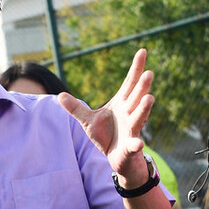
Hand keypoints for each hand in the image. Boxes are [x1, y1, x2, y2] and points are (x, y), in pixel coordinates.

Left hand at [57, 48, 154, 183]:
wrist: (115, 158)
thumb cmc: (106, 136)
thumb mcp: (88, 121)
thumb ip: (76, 108)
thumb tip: (59, 95)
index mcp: (121, 103)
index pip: (129, 82)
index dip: (136, 67)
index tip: (142, 50)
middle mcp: (129, 113)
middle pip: (136, 97)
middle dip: (142, 86)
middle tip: (148, 72)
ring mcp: (132, 129)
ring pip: (138, 117)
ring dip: (144, 108)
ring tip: (149, 98)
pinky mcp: (131, 146)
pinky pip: (134, 145)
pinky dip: (136, 144)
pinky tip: (139, 143)